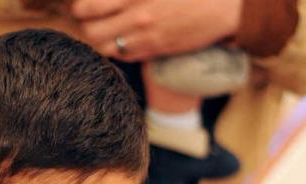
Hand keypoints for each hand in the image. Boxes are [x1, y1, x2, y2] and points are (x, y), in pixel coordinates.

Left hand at [71, 0, 241, 60]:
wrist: (224, 6)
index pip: (87, 8)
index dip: (81, 7)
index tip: (84, 5)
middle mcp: (136, 19)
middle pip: (90, 33)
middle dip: (86, 25)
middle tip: (91, 17)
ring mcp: (144, 38)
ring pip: (104, 49)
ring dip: (100, 40)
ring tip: (106, 28)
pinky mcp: (153, 51)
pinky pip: (123, 56)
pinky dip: (117, 48)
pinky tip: (123, 36)